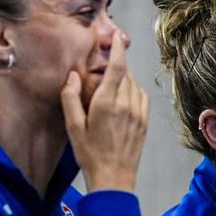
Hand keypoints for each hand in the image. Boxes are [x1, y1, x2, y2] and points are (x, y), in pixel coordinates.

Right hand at [61, 32, 148, 192]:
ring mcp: (138, 113)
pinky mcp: (144, 121)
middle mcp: (126, 105)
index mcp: (107, 104)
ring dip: (123, 80)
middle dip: (115, 67)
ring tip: (109, 89)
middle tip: (102, 70)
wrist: (114, 179)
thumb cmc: (90, 154)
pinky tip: (121, 99)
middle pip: (124, 74)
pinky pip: (141, 96)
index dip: (117, 48)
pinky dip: (132, 91)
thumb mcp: (73, 127)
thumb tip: (72, 76)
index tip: (116, 36)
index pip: (117, 67)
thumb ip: (70, 98)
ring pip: (134, 84)